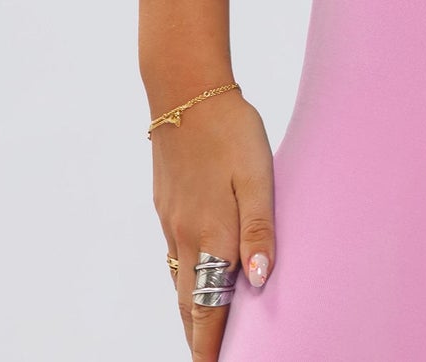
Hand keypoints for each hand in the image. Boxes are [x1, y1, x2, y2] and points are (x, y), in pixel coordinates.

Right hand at [151, 88, 275, 356]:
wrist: (186, 91)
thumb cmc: (231, 130)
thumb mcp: (258, 175)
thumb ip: (260, 230)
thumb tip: (260, 280)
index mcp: (212, 235)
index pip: (207, 309)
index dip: (209, 346)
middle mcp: (186, 235)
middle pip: (190, 303)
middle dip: (198, 337)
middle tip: (207, 360)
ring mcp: (171, 220)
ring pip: (180, 280)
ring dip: (190, 311)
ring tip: (201, 333)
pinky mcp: (166, 203)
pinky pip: (174, 255)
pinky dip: (184, 278)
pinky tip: (194, 276)